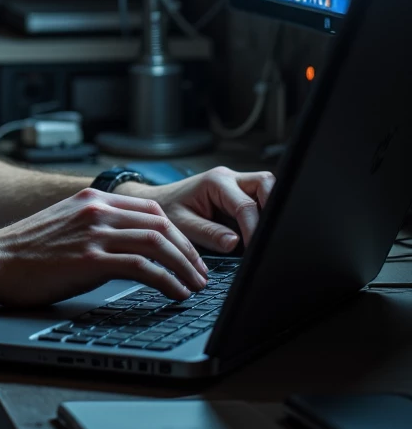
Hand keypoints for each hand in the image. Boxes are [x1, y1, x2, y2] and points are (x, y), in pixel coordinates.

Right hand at [0, 188, 208, 306]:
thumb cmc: (23, 251)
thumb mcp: (63, 224)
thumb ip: (92, 225)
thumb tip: (120, 242)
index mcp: (92, 199)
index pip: (151, 210)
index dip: (177, 233)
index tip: (188, 254)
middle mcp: (97, 210)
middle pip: (161, 224)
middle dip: (188, 251)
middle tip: (201, 273)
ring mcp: (94, 233)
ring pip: (158, 243)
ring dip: (184, 266)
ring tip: (195, 286)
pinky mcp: (91, 259)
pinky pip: (143, 267)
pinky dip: (167, 281)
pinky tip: (175, 294)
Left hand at [117, 166, 273, 252]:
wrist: (154, 203)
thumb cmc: (166, 211)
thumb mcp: (182, 226)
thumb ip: (209, 234)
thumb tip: (235, 242)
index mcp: (215, 182)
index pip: (246, 205)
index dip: (254, 229)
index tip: (256, 249)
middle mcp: (229, 179)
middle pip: (267, 183)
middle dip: (274, 206)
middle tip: (269, 235)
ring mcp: (236, 185)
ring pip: (268, 188)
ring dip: (270, 209)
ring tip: (265, 235)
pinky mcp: (238, 195)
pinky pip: (259, 200)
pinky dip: (263, 215)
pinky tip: (257, 233)